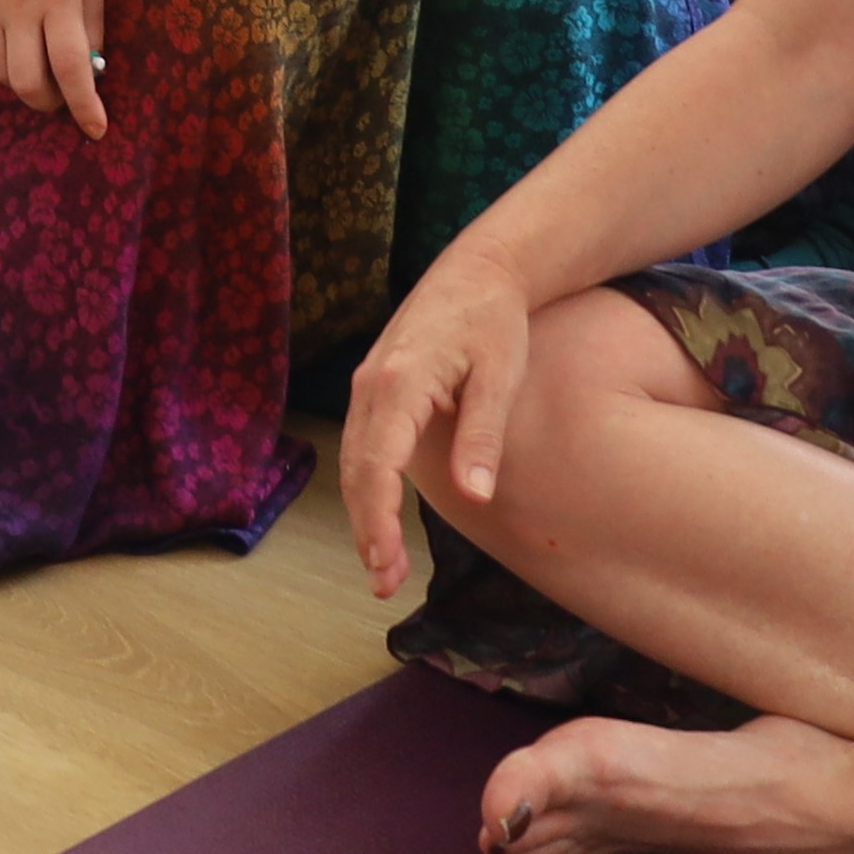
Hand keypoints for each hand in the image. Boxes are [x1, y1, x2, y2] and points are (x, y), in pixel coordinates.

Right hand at [0, 0, 108, 135]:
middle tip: (59, 97)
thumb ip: (90, 20)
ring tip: (35, 64)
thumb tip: (92, 69)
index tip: (95, 126)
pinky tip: (8, 48)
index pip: (71, 69)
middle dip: (47, 102)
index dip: (85, 107)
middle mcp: (18, 6)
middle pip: (27, 82)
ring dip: (20, 81)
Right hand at [335, 250, 541, 600]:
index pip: (378, 463)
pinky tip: (384, 520)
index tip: (387, 562)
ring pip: (353, 463)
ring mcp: (366, 385)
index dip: (379, 518)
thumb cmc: (494, 320)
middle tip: (387, 583)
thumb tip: (474, 498)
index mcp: (401, 381)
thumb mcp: (500, 376)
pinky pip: (362, 447)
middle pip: (357, 471)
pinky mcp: (373, 389)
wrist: (478, 270)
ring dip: (364, 515)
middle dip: (367, 530)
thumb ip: (483, 436)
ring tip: (385, 568)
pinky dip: (367, 488)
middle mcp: (371, 384)